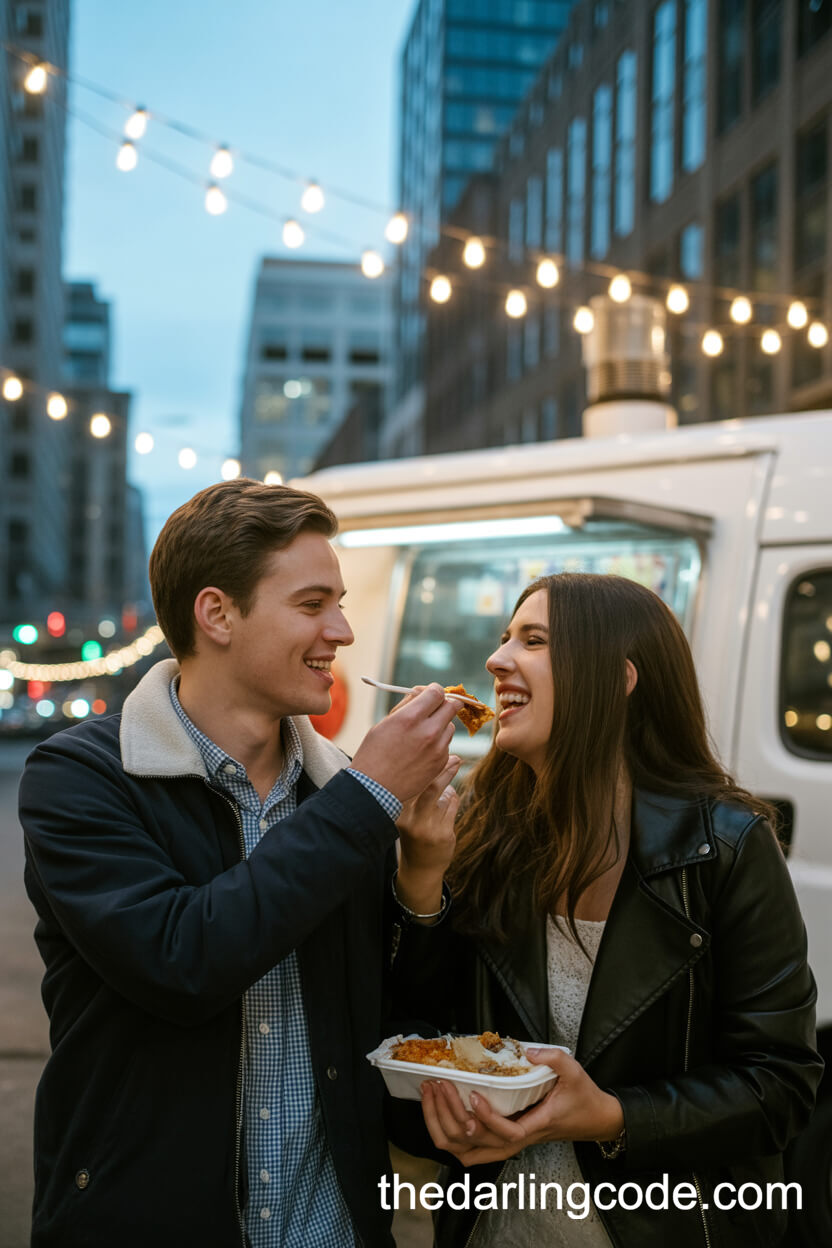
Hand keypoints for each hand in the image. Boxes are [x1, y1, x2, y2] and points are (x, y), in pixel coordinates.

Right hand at [352, 684, 462, 803]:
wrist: (375, 789)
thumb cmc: (374, 754)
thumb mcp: (385, 723)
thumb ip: (407, 706)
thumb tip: (422, 692)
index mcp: (411, 717)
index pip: (438, 692)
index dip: (434, 691)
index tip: (431, 694)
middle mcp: (428, 731)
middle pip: (452, 706)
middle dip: (444, 704)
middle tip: (435, 708)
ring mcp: (437, 749)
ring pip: (450, 726)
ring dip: (441, 725)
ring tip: (422, 734)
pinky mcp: (441, 763)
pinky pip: (446, 745)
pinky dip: (438, 744)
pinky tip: (421, 751)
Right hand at [394, 756, 459, 915]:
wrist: (420, 868)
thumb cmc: (412, 832)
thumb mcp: (406, 812)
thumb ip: (415, 790)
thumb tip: (433, 762)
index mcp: (396, 811)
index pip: (411, 782)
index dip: (423, 764)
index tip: (434, 751)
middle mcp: (410, 819)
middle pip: (430, 786)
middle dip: (445, 769)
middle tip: (455, 758)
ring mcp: (427, 828)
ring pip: (445, 795)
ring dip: (448, 788)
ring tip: (446, 789)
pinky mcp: (443, 834)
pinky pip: (453, 806)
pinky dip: (453, 800)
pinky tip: (449, 801)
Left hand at [420, 1047, 623, 1166]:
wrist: (594, 1120)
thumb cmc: (583, 1099)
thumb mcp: (574, 1071)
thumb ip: (553, 1058)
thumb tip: (527, 1050)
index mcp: (536, 1125)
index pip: (508, 1133)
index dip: (487, 1118)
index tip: (474, 1094)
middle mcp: (519, 1138)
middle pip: (477, 1145)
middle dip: (452, 1117)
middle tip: (438, 1086)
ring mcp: (510, 1142)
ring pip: (469, 1152)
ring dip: (445, 1128)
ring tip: (432, 1097)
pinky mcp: (504, 1138)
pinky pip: (472, 1150)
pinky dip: (452, 1137)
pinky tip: (440, 1113)